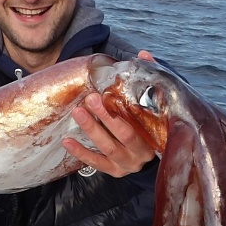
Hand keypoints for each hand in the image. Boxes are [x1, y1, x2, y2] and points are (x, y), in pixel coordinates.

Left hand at [61, 50, 156, 177]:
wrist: (159, 154)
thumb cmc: (151, 122)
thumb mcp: (154, 103)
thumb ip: (151, 79)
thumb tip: (143, 55)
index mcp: (156, 134)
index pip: (142, 121)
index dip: (126, 108)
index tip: (110, 93)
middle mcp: (144, 152)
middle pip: (124, 134)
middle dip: (106, 117)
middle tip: (90, 99)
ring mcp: (129, 164)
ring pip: (109, 148)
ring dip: (92, 130)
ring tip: (78, 112)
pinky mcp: (115, 171)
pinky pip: (96, 163)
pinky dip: (81, 152)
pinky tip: (67, 141)